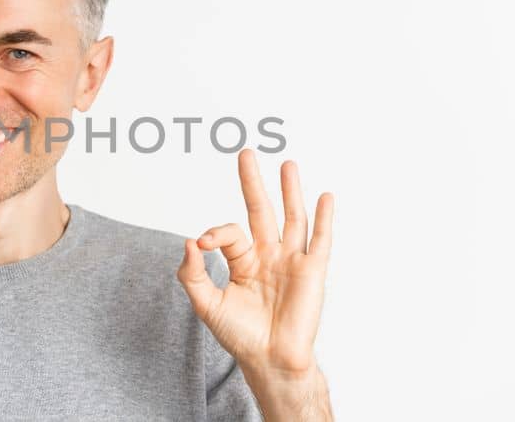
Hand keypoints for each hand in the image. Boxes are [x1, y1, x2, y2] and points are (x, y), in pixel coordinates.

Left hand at [177, 148, 334, 374]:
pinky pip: (320, 240)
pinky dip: (324, 218)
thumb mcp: (207, 304)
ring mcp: (292, 261)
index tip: (203, 244)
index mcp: (244, 261)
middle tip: (246, 153)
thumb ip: (192, 274)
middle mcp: (269, 256)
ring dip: (290, 191)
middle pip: (261, 210)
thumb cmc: (240, 336)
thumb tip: (189, 241)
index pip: (229, 233)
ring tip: (288, 164)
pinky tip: (324, 196)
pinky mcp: (312, 272)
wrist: (269, 361)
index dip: (215, 233)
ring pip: (292, 218)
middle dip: (253, 183)